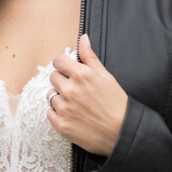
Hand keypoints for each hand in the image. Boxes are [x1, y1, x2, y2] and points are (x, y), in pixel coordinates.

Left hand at [46, 33, 127, 155]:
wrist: (121, 133)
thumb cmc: (116, 104)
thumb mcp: (106, 76)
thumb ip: (90, 57)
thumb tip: (83, 38)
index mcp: (81, 75)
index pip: (57, 61)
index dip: (63, 65)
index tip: (68, 70)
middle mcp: (70, 90)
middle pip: (53, 77)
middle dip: (62, 81)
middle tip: (77, 90)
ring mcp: (64, 108)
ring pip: (50, 95)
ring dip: (60, 98)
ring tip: (76, 105)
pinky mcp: (61, 125)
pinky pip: (50, 112)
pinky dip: (58, 113)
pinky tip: (73, 115)